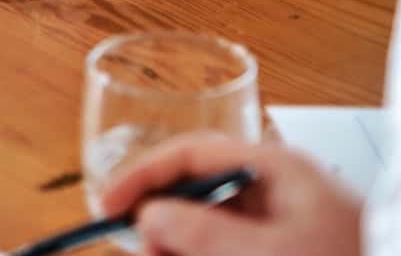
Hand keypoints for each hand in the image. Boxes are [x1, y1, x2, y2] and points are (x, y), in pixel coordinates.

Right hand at [99, 136, 362, 255]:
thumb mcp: (271, 251)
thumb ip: (205, 234)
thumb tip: (150, 216)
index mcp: (278, 170)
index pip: (193, 154)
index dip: (144, 175)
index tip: (108, 205)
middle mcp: (280, 192)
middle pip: (198, 193)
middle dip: (164, 223)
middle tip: (143, 251)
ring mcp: (287, 225)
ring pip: (213, 229)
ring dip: (185, 247)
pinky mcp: (291, 250)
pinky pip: (234, 247)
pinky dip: (209, 255)